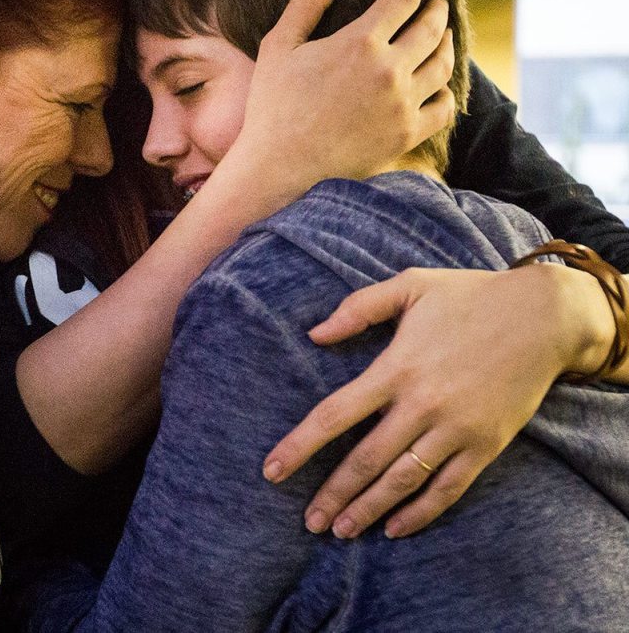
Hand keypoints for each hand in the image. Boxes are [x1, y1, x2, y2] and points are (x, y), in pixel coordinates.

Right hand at [227, 0, 454, 207]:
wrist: (280, 168)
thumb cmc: (273, 105)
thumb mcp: (279, 46)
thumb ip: (308, 2)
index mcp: (360, 43)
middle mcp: (390, 70)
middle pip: (432, 27)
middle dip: (437, 9)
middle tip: (436, 3)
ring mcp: (403, 105)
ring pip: (444, 64)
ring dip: (446, 44)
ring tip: (441, 37)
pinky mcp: (407, 135)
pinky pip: (444, 107)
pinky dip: (446, 91)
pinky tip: (437, 85)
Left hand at [261, 262, 610, 538]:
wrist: (543, 317)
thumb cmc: (469, 296)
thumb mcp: (410, 286)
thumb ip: (358, 308)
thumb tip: (313, 334)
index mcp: (396, 367)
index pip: (335, 414)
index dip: (300, 445)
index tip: (272, 470)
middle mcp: (422, 404)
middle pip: (365, 460)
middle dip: (332, 494)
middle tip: (308, 521)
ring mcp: (456, 429)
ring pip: (402, 481)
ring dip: (368, 509)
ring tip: (341, 530)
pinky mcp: (485, 445)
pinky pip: (448, 489)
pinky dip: (420, 513)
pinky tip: (395, 527)